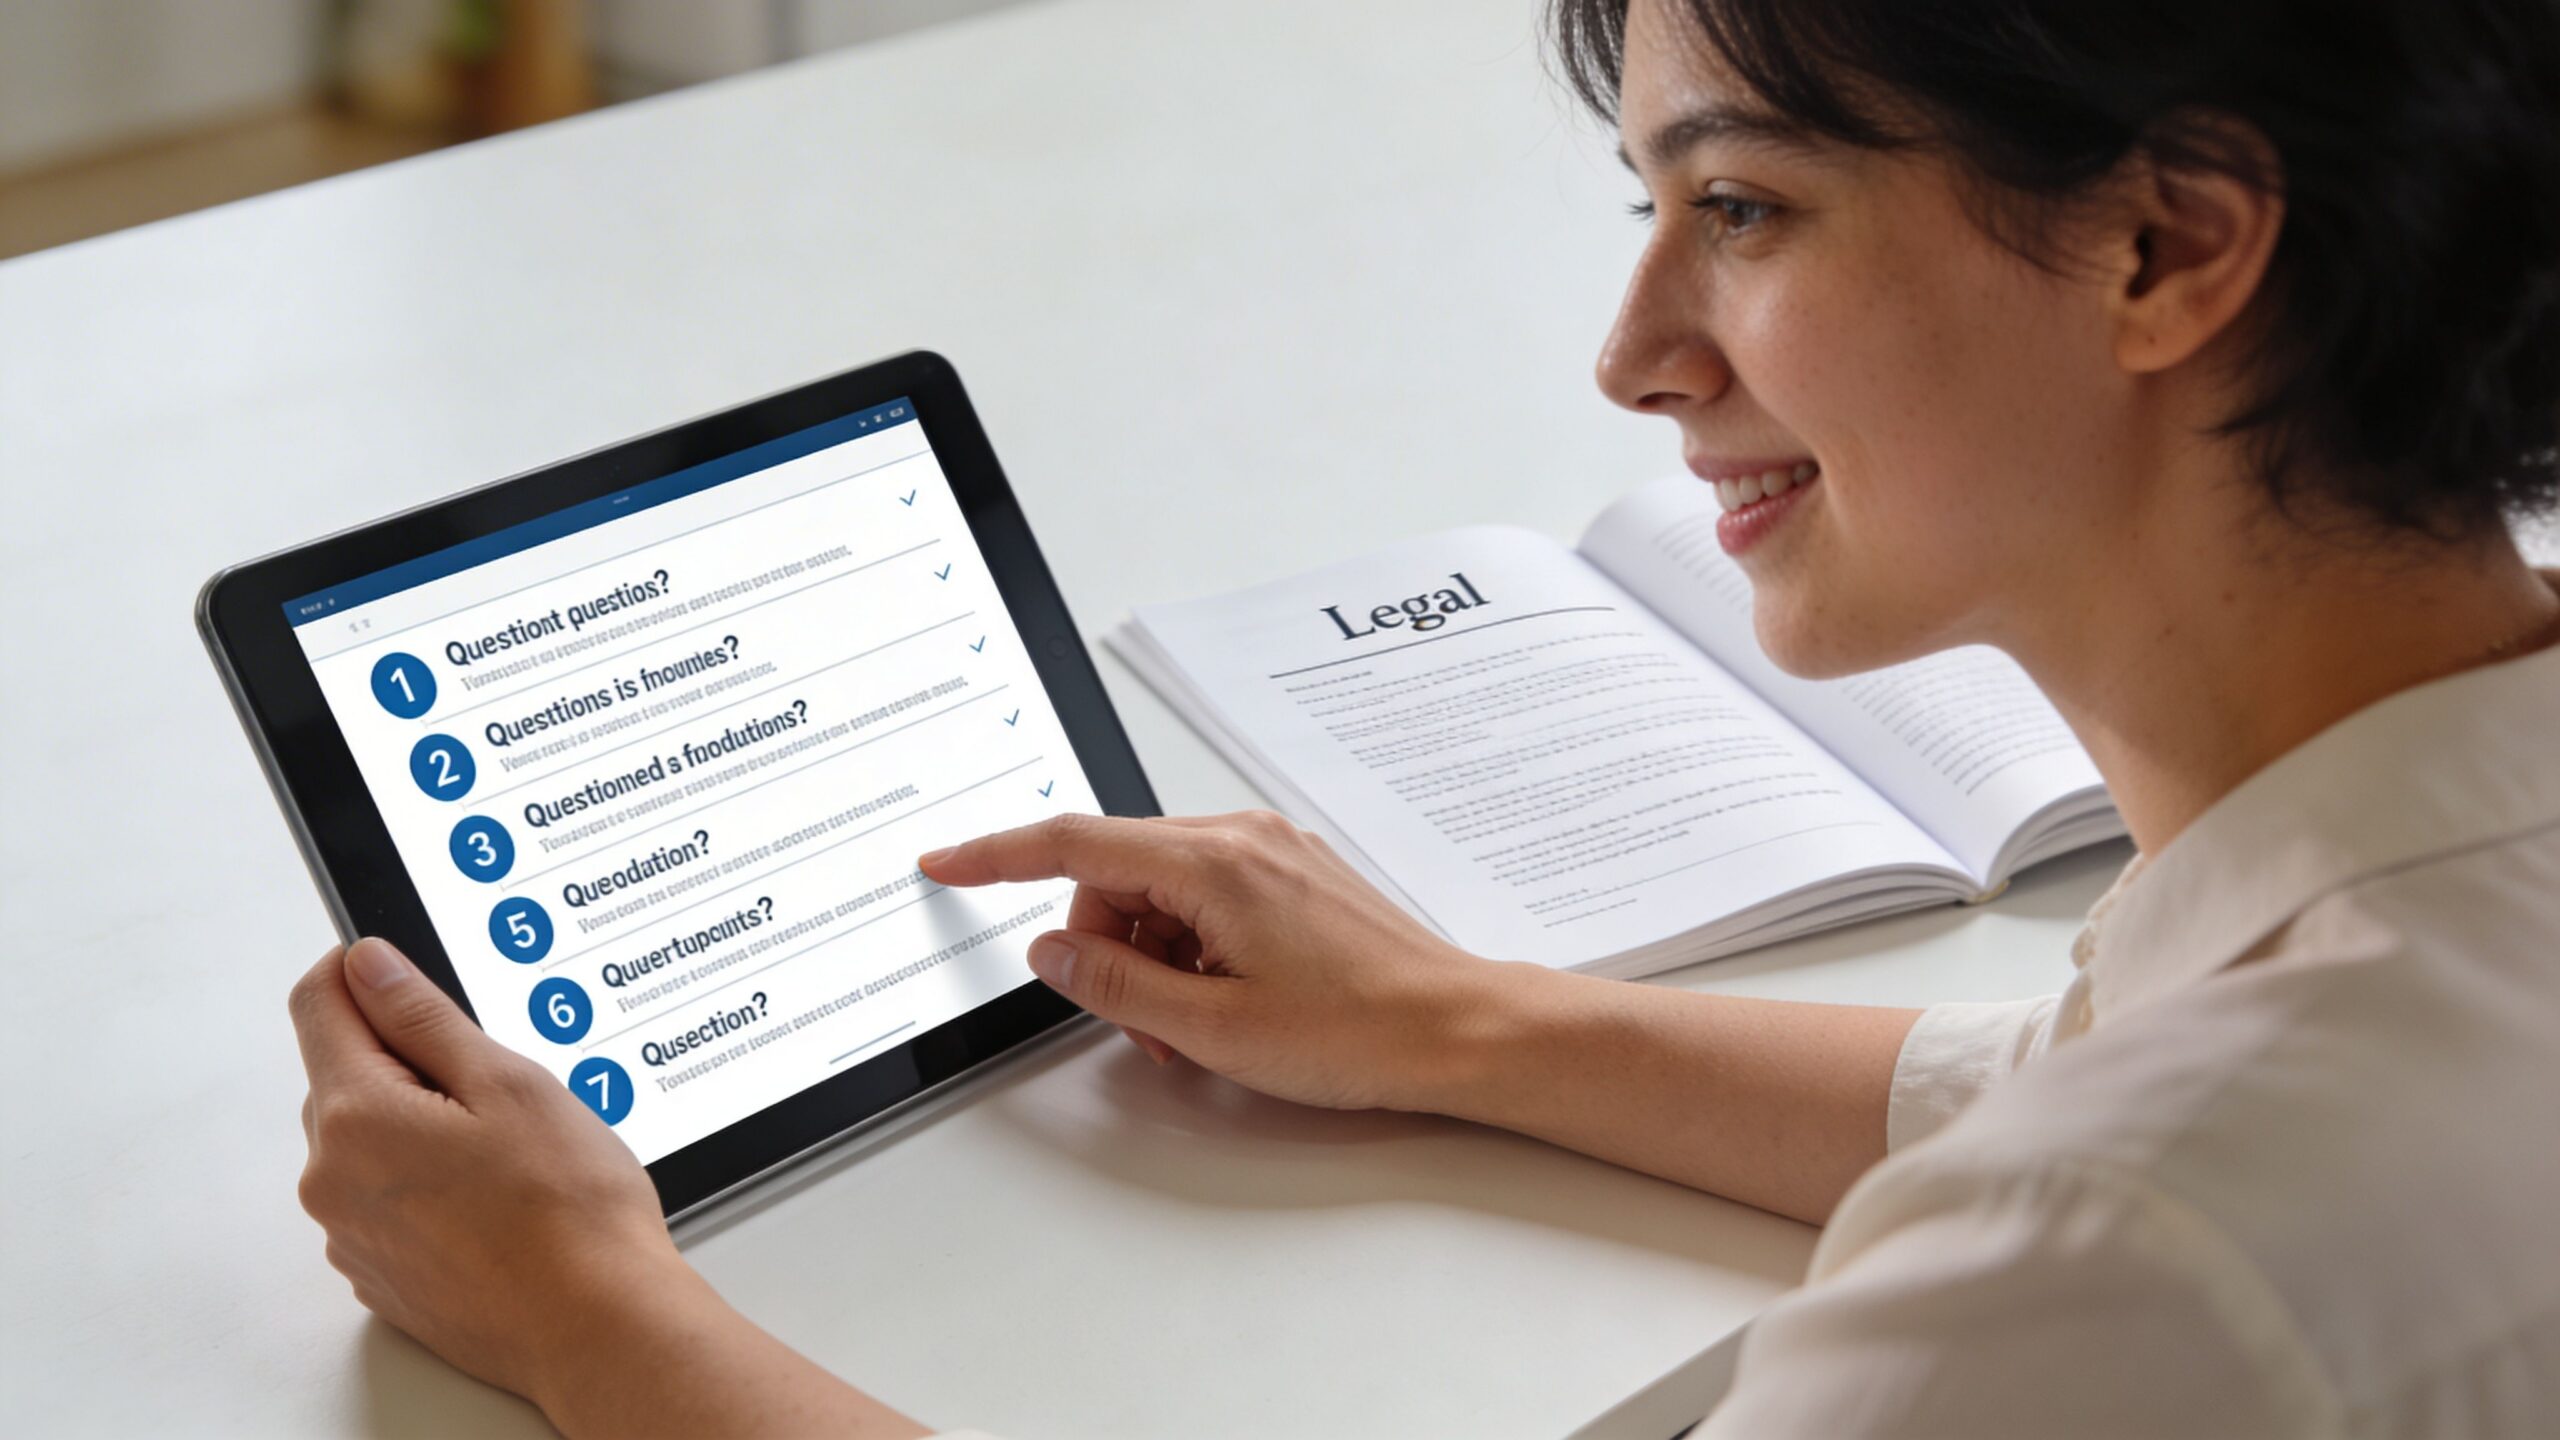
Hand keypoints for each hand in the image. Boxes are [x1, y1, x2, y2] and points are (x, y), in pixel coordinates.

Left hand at [288, 940, 929, 1438]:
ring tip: (510, 1152)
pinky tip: (497, 1199)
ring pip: (370, 1143)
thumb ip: (423, 1016)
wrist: (596, 1326)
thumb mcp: (508, 1081)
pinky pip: (387, 1202)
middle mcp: (332, 1180)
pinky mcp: (381, 1275)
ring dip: (420, 1127)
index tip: (397, 967)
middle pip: (346, 1077)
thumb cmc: (567, 1214)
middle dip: (408, 1060)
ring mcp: (352, 1236)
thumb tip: (370, 966)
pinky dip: (427, 1186)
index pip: (318, 1005)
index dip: (361, 969)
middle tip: (496, 1081)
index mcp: (356, 1117)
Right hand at [918, 810, 1505, 1111]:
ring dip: (1151, 956)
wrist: (1458, 1029)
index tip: (946, 862)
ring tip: (1197, 1027)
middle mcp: (1241, 836)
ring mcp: (1271, 849)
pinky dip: (1190, 946)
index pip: (1073, 843)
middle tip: (1143, 1024)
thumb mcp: (1212, 1028)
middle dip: (1103, 947)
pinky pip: (1204, 895)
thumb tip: (1051, 953)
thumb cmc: (1359, 1030)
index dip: (996, 855)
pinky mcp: (1292, 871)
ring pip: (1158, 888)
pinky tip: (1223, 1001)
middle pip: (1115, 872)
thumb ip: (1115, 985)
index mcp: (1214, 861)